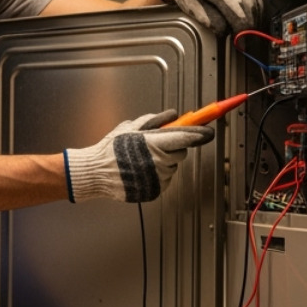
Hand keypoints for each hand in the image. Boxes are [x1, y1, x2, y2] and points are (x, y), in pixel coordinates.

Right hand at [62, 111, 213, 202]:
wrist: (96, 172)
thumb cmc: (110, 149)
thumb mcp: (130, 127)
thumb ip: (154, 121)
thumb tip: (172, 115)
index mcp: (154, 144)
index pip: (185, 137)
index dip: (200, 133)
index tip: (209, 131)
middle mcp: (158, 163)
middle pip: (181, 153)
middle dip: (174, 147)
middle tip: (156, 145)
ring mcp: (157, 179)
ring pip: (173, 167)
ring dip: (165, 162)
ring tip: (143, 159)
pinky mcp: (155, 191)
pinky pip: (165, 180)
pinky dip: (158, 174)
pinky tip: (141, 170)